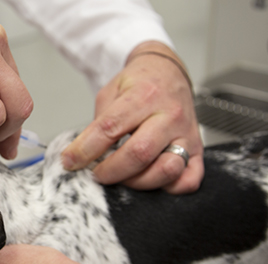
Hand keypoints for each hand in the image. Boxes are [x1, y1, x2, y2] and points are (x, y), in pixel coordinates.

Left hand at [61, 41, 202, 192]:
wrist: (168, 71)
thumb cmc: (139, 83)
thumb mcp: (111, 92)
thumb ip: (99, 124)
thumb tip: (80, 156)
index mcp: (144, 96)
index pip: (110, 128)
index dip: (85, 150)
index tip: (70, 162)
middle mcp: (169, 115)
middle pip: (139, 153)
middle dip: (111, 171)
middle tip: (97, 174)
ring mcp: (186, 133)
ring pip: (166, 170)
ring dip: (138, 182)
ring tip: (123, 177)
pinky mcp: (197, 148)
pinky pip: (190, 179)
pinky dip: (170, 188)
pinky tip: (152, 180)